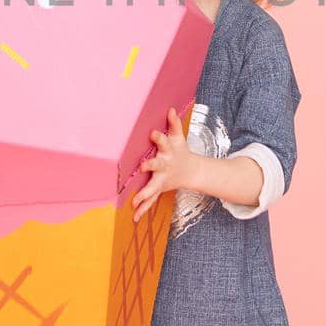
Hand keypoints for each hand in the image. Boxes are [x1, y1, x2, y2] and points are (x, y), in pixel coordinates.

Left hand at [131, 107, 195, 223]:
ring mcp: (162, 180)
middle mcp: (165, 166)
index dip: (159, 137)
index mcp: (169, 152)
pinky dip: (143, 209)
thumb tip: (171, 108)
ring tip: (135, 202)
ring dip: (144, 194)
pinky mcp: (159, 189)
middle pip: (158, 165)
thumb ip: (174, 124)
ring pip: (153, 187)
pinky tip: (134, 217)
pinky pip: (150, 200)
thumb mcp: (179, 138)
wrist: (191, 172)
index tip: (154, 133)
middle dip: (151, 165)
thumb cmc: (180, 151)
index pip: (164, 142)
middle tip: (144, 165)